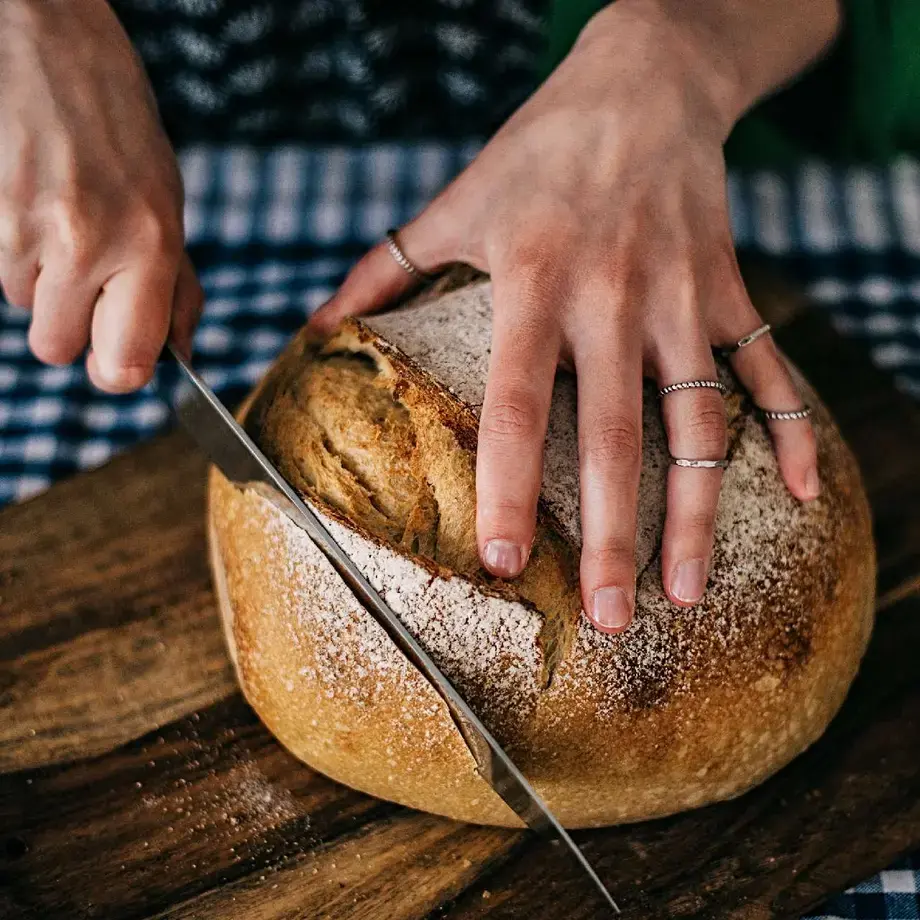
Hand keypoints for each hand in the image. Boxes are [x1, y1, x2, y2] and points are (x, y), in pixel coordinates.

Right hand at [0, 0, 201, 391]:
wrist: (49, 44)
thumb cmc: (122, 130)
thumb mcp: (169, 207)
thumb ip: (178, 287)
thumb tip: (182, 353)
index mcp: (151, 247)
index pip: (126, 363)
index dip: (119, 373)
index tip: (119, 364)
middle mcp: (91, 244)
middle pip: (58, 350)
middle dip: (71, 330)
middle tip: (86, 287)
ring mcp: (31, 228)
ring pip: (24, 309)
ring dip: (42, 284)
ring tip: (62, 226)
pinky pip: (1, 272)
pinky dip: (18, 255)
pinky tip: (36, 210)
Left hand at [309, 0, 834, 630]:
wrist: (644, 80)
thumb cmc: (537, 150)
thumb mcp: (455, 201)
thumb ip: (385, 270)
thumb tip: (314, 328)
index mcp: (535, 280)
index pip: (518, 401)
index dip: (509, 484)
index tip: (505, 561)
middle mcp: (614, 298)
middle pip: (617, 436)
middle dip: (617, 536)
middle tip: (613, 620)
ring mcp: (684, 297)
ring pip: (700, 421)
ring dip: (700, 511)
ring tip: (691, 590)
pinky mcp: (731, 289)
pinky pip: (769, 366)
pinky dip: (792, 427)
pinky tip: (805, 492)